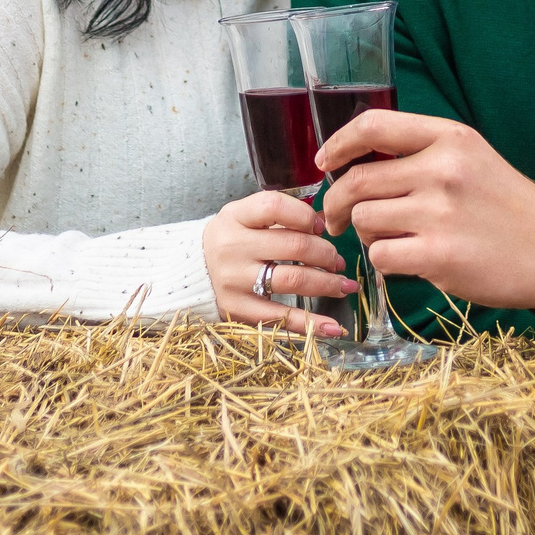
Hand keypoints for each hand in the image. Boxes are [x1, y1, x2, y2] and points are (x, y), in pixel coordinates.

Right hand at [202, 191, 357, 335]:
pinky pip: (280, 317)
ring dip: (327, 283)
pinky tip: (332, 326)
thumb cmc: (230, 239)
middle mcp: (232, 246)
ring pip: (293, 279)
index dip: (305, 216)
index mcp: (235, 217)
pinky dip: (310, 323)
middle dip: (326, 253)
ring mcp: (234, 279)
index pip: (275, 207)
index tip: (320, 227)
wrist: (190, 271)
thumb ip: (279, 215)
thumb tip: (322, 224)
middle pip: (293, 245)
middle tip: (337, 261)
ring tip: (344, 285)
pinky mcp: (237, 308)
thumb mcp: (244, 216)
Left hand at [316, 110, 534, 312]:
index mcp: (449, 138)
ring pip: (364, 219)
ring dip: (367, 234)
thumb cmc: (506, 206)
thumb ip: (420, 154)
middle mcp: (442, 169)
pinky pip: (379, 255)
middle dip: (336, 203)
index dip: (338, 144)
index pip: (372, 126)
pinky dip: (384, 261)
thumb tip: (354, 163)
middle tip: (337, 219)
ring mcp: (439, 213)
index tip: (325, 163)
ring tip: (392, 239)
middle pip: (357, 181)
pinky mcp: (438, 255)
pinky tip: (408, 261)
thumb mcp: (470, 159)